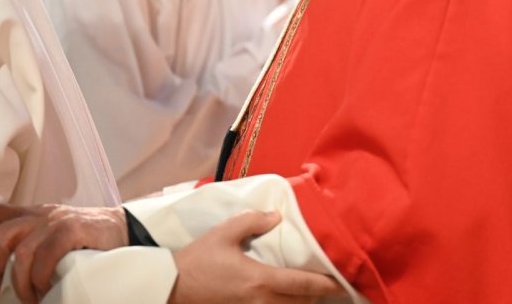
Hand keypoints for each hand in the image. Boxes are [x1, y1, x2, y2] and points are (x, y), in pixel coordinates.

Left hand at [0, 202, 126, 302]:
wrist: (126, 229)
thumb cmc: (87, 239)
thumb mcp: (52, 234)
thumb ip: (30, 241)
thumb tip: (2, 269)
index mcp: (30, 215)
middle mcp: (39, 215)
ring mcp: (55, 221)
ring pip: (20, 252)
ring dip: (22, 282)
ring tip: (31, 297)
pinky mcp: (72, 229)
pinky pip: (45, 255)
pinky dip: (41, 277)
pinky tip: (46, 287)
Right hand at [170, 210, 343, 302]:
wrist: (169, 288)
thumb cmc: (197, 260)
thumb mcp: (224, 233)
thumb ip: (253, 221)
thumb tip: (276, 216)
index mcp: (260, 280)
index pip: (302, 284)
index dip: (325, 284)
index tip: (341, 281)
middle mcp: (259, 302)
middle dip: (317, 296)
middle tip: (330, 285)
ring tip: (310, 293)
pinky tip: (284, 299)